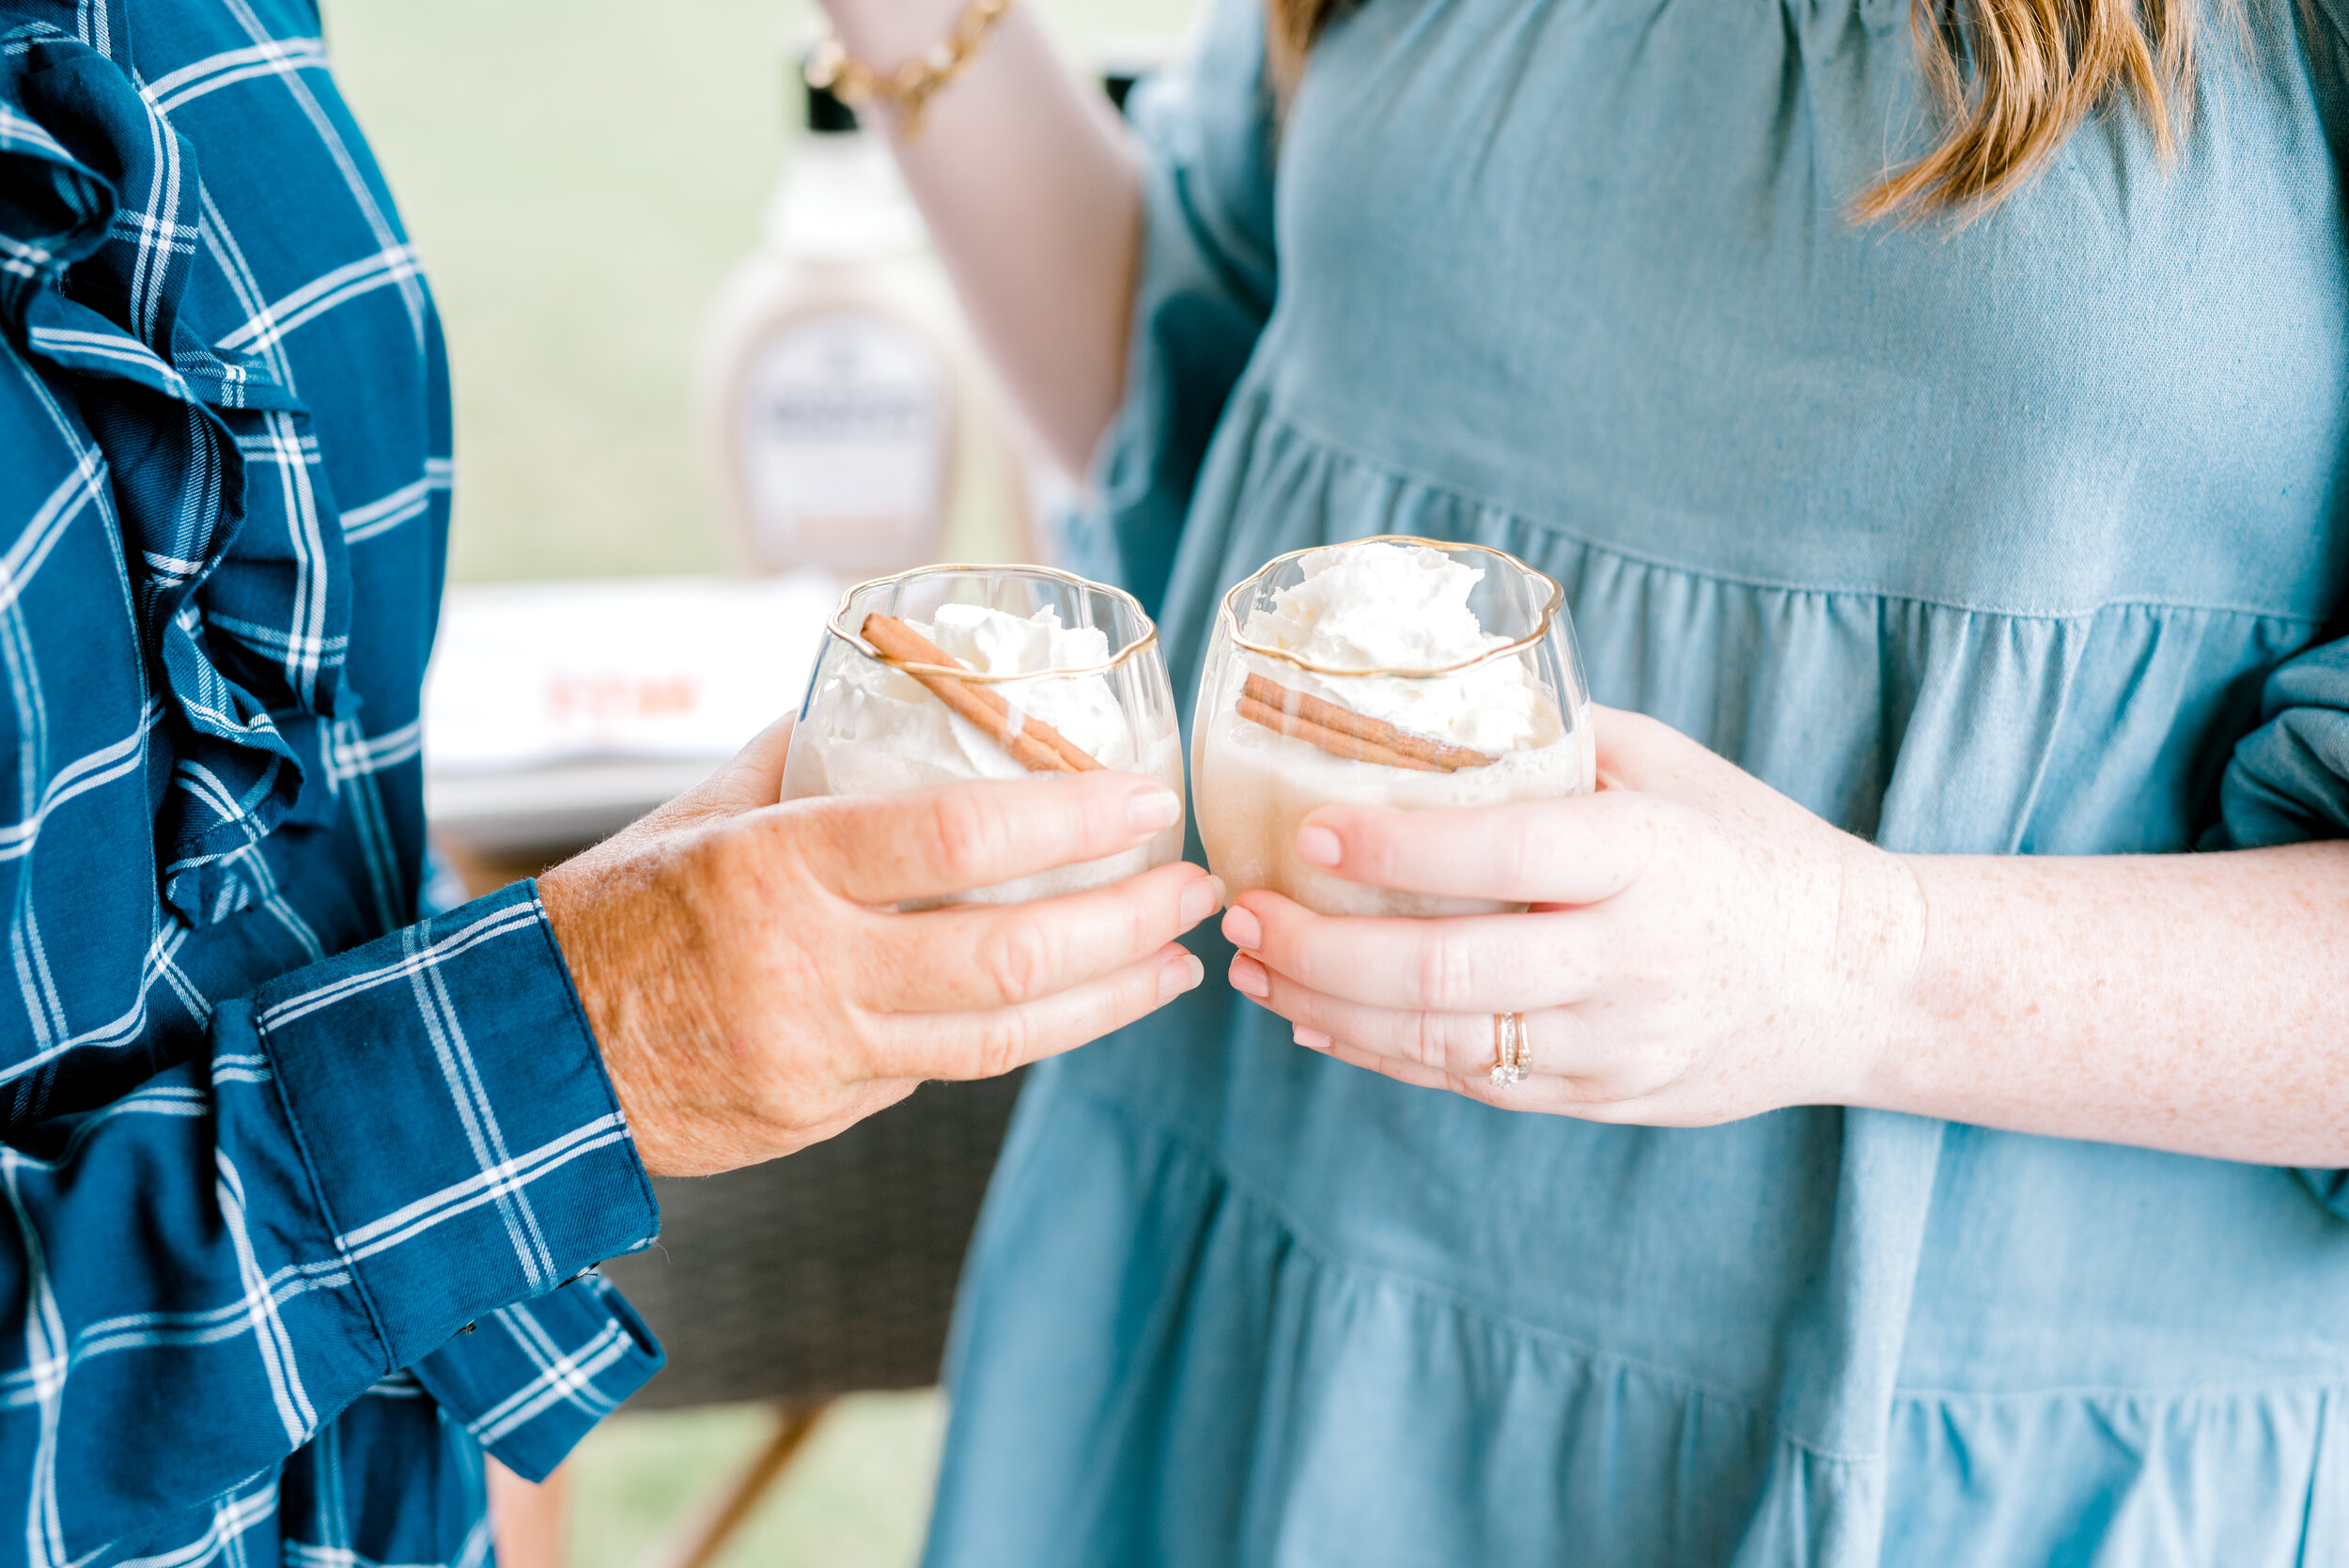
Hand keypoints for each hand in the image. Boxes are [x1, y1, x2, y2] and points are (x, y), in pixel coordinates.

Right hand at [539, 717, 1219, 1175]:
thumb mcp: (711, 806)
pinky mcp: (817, 1116)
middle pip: (1007, 956)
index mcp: (777, 860)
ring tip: (1175, 963)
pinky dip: (1016, 1035)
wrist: (531, 1049)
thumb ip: (818, 755)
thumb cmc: (628, 901)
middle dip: (1125, 923)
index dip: (1073, 818)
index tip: (1150, 801)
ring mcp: (815, 1055)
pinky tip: (1073, 1003)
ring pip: (997, 1038)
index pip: (958, 838)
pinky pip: (938, 1073)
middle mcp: (804, 964)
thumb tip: (926, 695)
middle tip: (1195, 889)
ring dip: (1106, 998)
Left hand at [1218, 707, 1923, 1123]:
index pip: (1504, 854)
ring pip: (1446, 1042)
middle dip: (1323, 949)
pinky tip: (1317, 1022)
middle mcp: (1630, 958)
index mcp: (1647, 857)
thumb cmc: (1753, 851)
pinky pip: (1475, 1084)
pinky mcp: (1607, 1097)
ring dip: (1329, 1007)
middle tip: (1243, 911)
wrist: (1864, 978)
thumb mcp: (1677, 772)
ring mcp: (1618, 1043)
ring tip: (1254, 965)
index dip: (1394, 848)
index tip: (1307, 831)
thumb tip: (1427, 704)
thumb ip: (1560, 743)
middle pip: (1449, 972)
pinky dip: (1382, 1056)